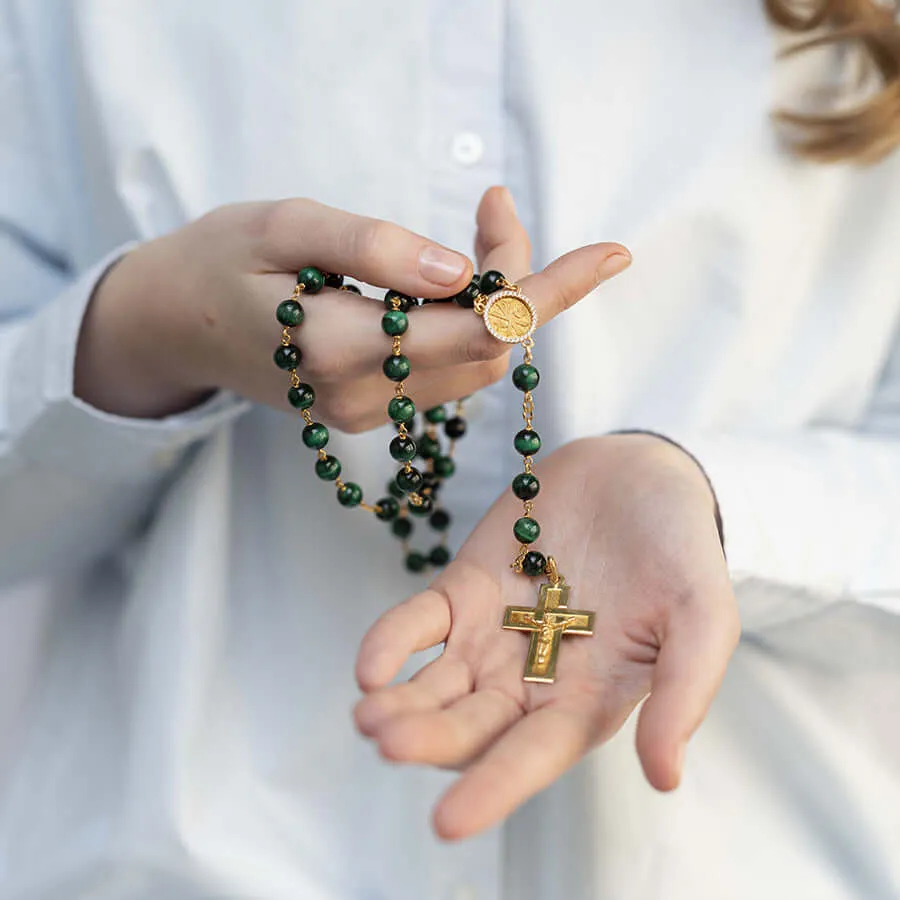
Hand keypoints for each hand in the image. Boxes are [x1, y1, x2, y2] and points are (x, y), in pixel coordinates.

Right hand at [75, 188, 629, 420]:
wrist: (176, 326)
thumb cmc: (219, 262)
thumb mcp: (283, 226)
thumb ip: (372, 249)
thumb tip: (461, 272)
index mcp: (339, 349)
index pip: (477, 328)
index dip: (550, 291)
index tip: (611, 253)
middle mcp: (363, 397)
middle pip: (488, 348)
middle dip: (518, 280)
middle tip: (494, 203)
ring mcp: (368, 413)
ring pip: (474, 363)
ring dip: (496, 299)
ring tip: (478, 227)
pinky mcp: (371, 410)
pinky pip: (447, 370)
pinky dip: (469, 321)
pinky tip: (451, 279)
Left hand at [354, 434, 738, 839]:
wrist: (639, 475)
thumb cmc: (679, 549)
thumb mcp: (703, 615)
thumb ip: (685, 690)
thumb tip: (664, 778)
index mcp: (586, 701)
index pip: (533, 756)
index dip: (493, 788)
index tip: (448, 821)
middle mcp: (530, 680)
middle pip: (471, 726)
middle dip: (430, 740)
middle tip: (390, 743)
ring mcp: (491, 635)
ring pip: (435, 685)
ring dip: (400, 703)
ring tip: (368, 716)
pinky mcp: (464, 589)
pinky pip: (418, 622)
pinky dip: (392, 642)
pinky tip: (370, 666)